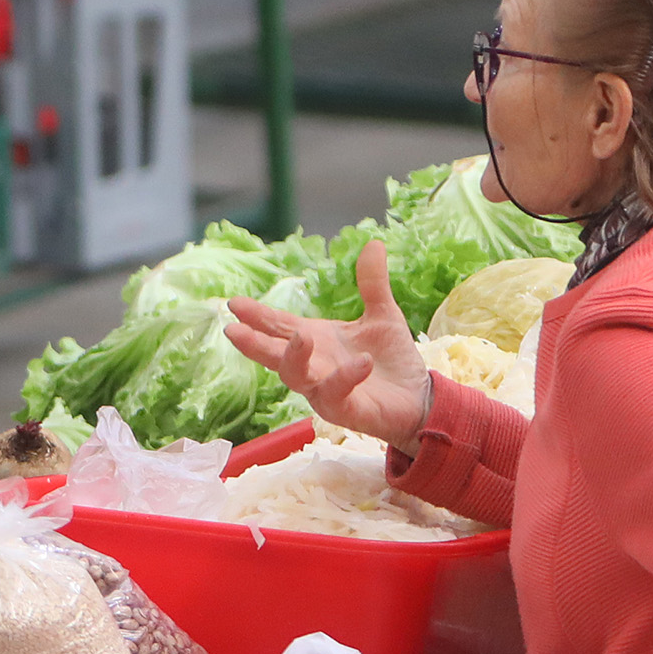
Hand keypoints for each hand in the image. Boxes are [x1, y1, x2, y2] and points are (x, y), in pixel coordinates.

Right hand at [222, 236, 432, 447]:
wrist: (418, 398)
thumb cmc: (391, 360)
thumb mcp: (382, 314)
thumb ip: (372, 283)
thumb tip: (374, 243)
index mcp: (315, 341)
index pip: (279, 326)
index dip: (256, 316)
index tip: (234, 303)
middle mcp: (313, 366)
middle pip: (275, 355)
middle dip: (254, 343)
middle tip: (233, 330)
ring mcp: (325, 390)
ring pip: (297, 378)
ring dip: (294, 359)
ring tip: (301, 337)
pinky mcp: (346, 410)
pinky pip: (337, 394)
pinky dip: (346, 377)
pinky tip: (363, 362)